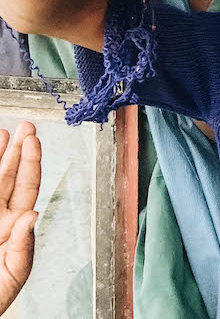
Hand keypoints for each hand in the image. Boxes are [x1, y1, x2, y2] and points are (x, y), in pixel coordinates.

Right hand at [0, 122, 40, 314]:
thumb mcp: (11, 277)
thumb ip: (24, 248)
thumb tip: (33, 215)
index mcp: (14, 228)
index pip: (26, 188)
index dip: (31, 162)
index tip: (33, 140)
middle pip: (8, 176)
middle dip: (17, 150)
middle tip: (26, 125)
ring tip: (2, 133)